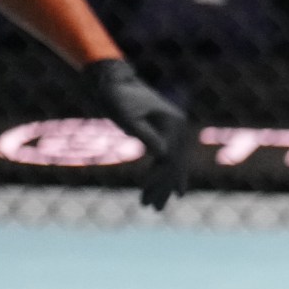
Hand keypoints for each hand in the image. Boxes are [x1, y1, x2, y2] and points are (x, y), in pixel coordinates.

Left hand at [85, 58, 190, 209]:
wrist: (110, 80)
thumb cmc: (115, 97)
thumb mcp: (127, 118)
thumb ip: (146, 136)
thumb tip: (163, 157)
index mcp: (173, 123)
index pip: (171, 158)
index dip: (160, 179)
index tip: (146, 196)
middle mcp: (177, 127)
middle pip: (176, 164)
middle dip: (164, 188)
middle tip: (154, 209)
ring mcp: (171, 130)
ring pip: (171, 163)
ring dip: (163, 185)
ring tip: (154, 206)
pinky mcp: (162, 132)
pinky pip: (165, 158)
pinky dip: (161, 174)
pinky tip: (160, 190)